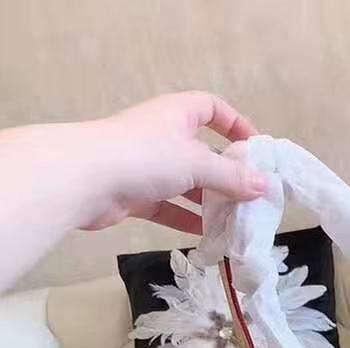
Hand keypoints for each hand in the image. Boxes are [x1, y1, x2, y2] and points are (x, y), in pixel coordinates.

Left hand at [79, 92, 267, 233]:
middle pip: (203, 151)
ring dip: (209, 201)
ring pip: (187, 183)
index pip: (211, 108)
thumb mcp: (197, 164)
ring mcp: (147, 166)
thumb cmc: (144, 156)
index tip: (255, 149)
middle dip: (227, 173)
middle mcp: (163, 136)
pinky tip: (207, 237)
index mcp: (177, 115)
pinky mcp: (136, 193)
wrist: (83, 178)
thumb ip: (233, 178)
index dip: (235, 124)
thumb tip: (265, 187)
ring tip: (234, 221)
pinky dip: (187, 219)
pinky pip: (169, 206)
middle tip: (251, 196)